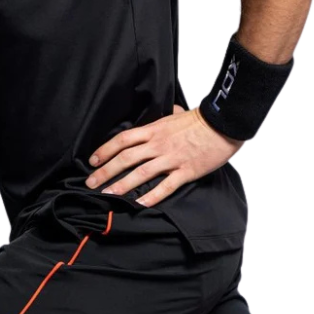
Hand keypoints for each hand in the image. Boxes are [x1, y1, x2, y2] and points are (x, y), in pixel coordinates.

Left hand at [84, 104, 242, 207]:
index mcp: (154, 130)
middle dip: (105, 171)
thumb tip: (167, 109)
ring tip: (108, 194)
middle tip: (90, 182)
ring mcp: (171, 158)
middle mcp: (158, 144)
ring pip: (141, 173)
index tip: (92, 161)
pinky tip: (139, 204)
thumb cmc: (201, 120)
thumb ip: (167, 115)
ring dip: (122, 185)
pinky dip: (152, 196)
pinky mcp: (186, 171)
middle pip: (126, 157)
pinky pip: (166, 186)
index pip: (123, 139)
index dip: (105, 150)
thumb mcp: (177, 114)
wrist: (223, 124)